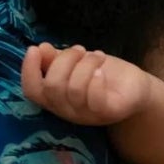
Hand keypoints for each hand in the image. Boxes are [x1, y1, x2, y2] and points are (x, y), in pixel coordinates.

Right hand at [21, 43, 152, 125]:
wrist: (135, 87)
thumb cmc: (102, 74)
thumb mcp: (77, 63)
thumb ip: (56, 59)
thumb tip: (39, 49)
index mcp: (56, 98)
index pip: (32, 91)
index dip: (28, 70)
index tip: (35, 49)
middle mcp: (67, 110)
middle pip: (52, 87)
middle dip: (64, 60)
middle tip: (79, 49)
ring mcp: (87, 115)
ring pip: (73, 89)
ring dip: (85, 64)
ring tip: (97, 56)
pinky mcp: (108, 112)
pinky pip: (95, 99)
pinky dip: (96, 79)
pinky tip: (102, 69)